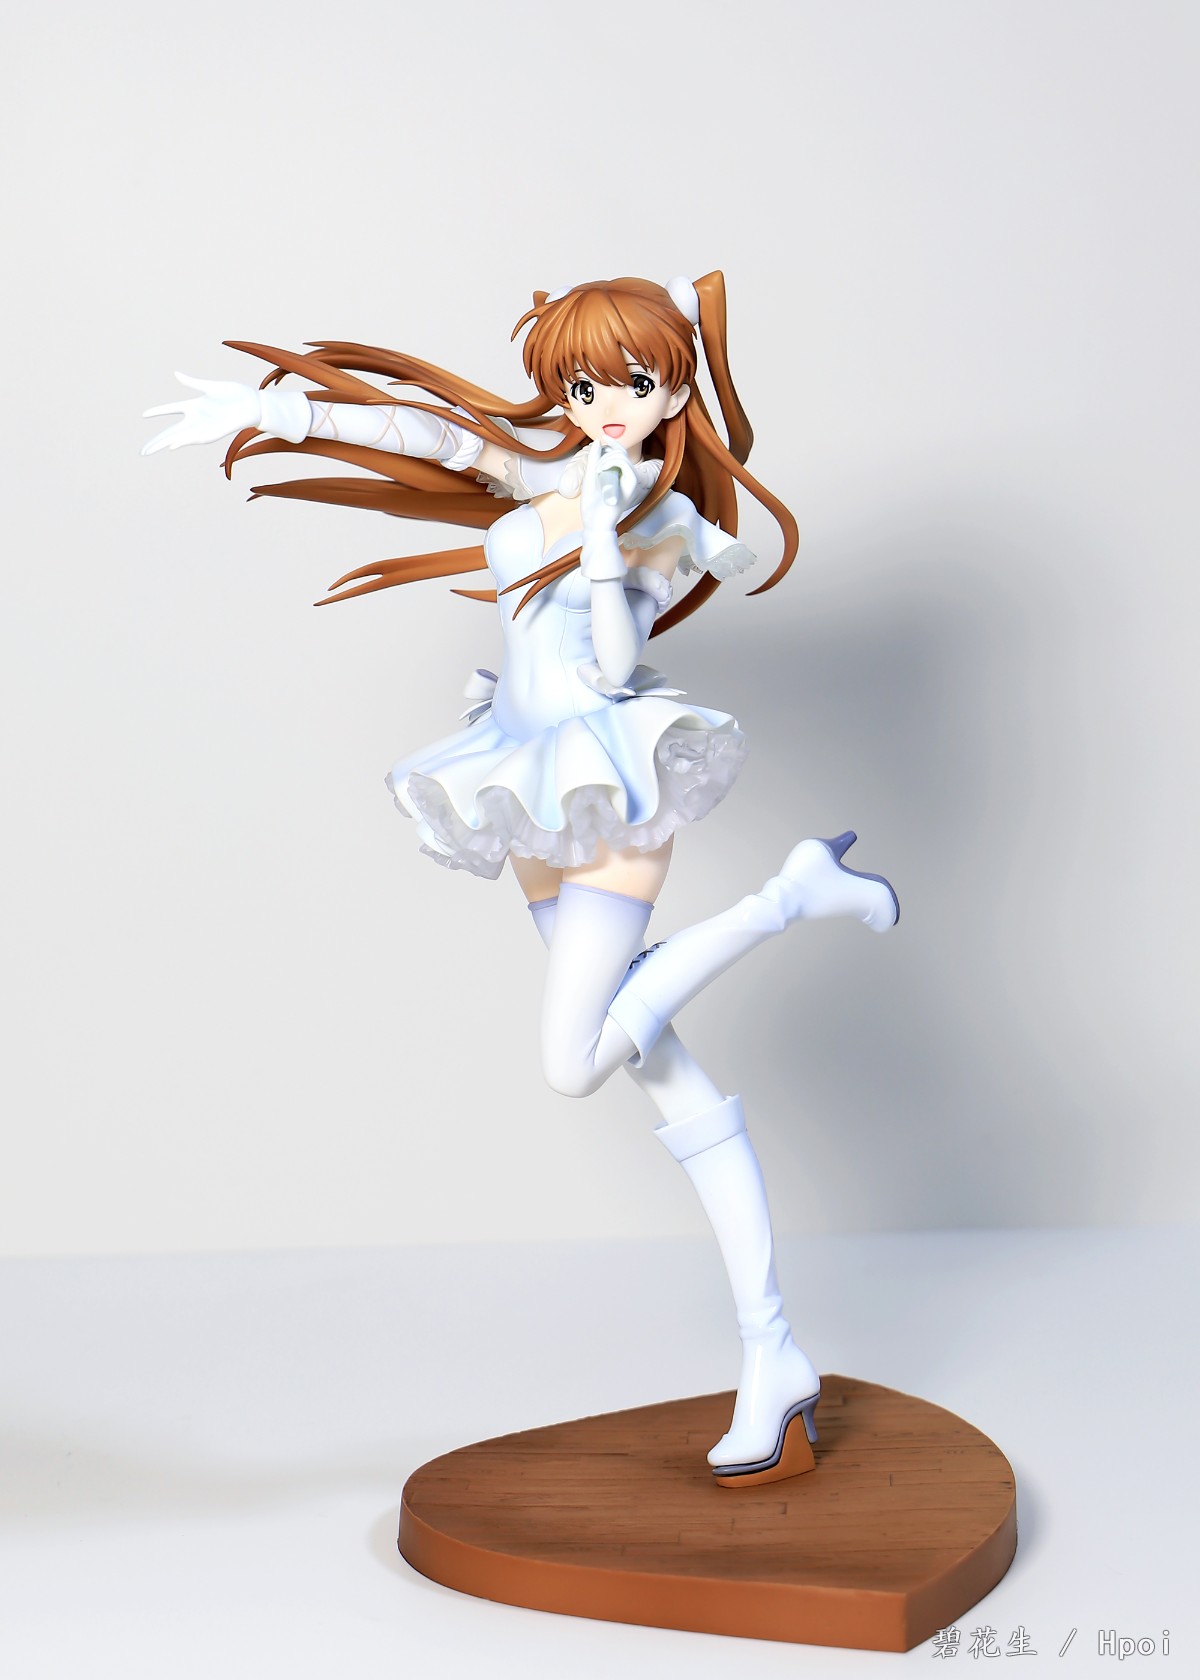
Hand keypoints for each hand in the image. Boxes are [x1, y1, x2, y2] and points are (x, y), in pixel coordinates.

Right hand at [141, 373, 262, 454]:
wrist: (254, 404)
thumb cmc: (235, 394)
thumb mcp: (211, 386)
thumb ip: (192, 383)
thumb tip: (176, 374)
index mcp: (194, 405)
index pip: (170, 409)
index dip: (157, 411)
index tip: (143, 414)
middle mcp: (196, 419)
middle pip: (171, 432)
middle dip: (157, 441)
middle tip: (143, 451)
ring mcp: (204, 427)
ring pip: (180, 437)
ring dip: (166, 443)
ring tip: (152, 449)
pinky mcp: (213, 433)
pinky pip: (195, 439)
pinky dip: (183, 441)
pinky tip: (172, 445)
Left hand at [580, 439, 639, 533]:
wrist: (595, 524)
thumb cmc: (592, 505)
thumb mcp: (589, 478)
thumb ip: (593, 460)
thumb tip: (598, 442)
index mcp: (618, 475)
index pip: (619, 453)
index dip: (612, 443)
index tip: (602, 437)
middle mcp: (626, 477)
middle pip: (620, 453)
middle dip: (606, 454)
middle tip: (596, 468)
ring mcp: (630, 481)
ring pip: (622, 457)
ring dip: (606, 460)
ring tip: (597, 473)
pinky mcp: (632, 485)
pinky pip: (625, 465)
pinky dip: (611, 464)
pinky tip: (602, 473)